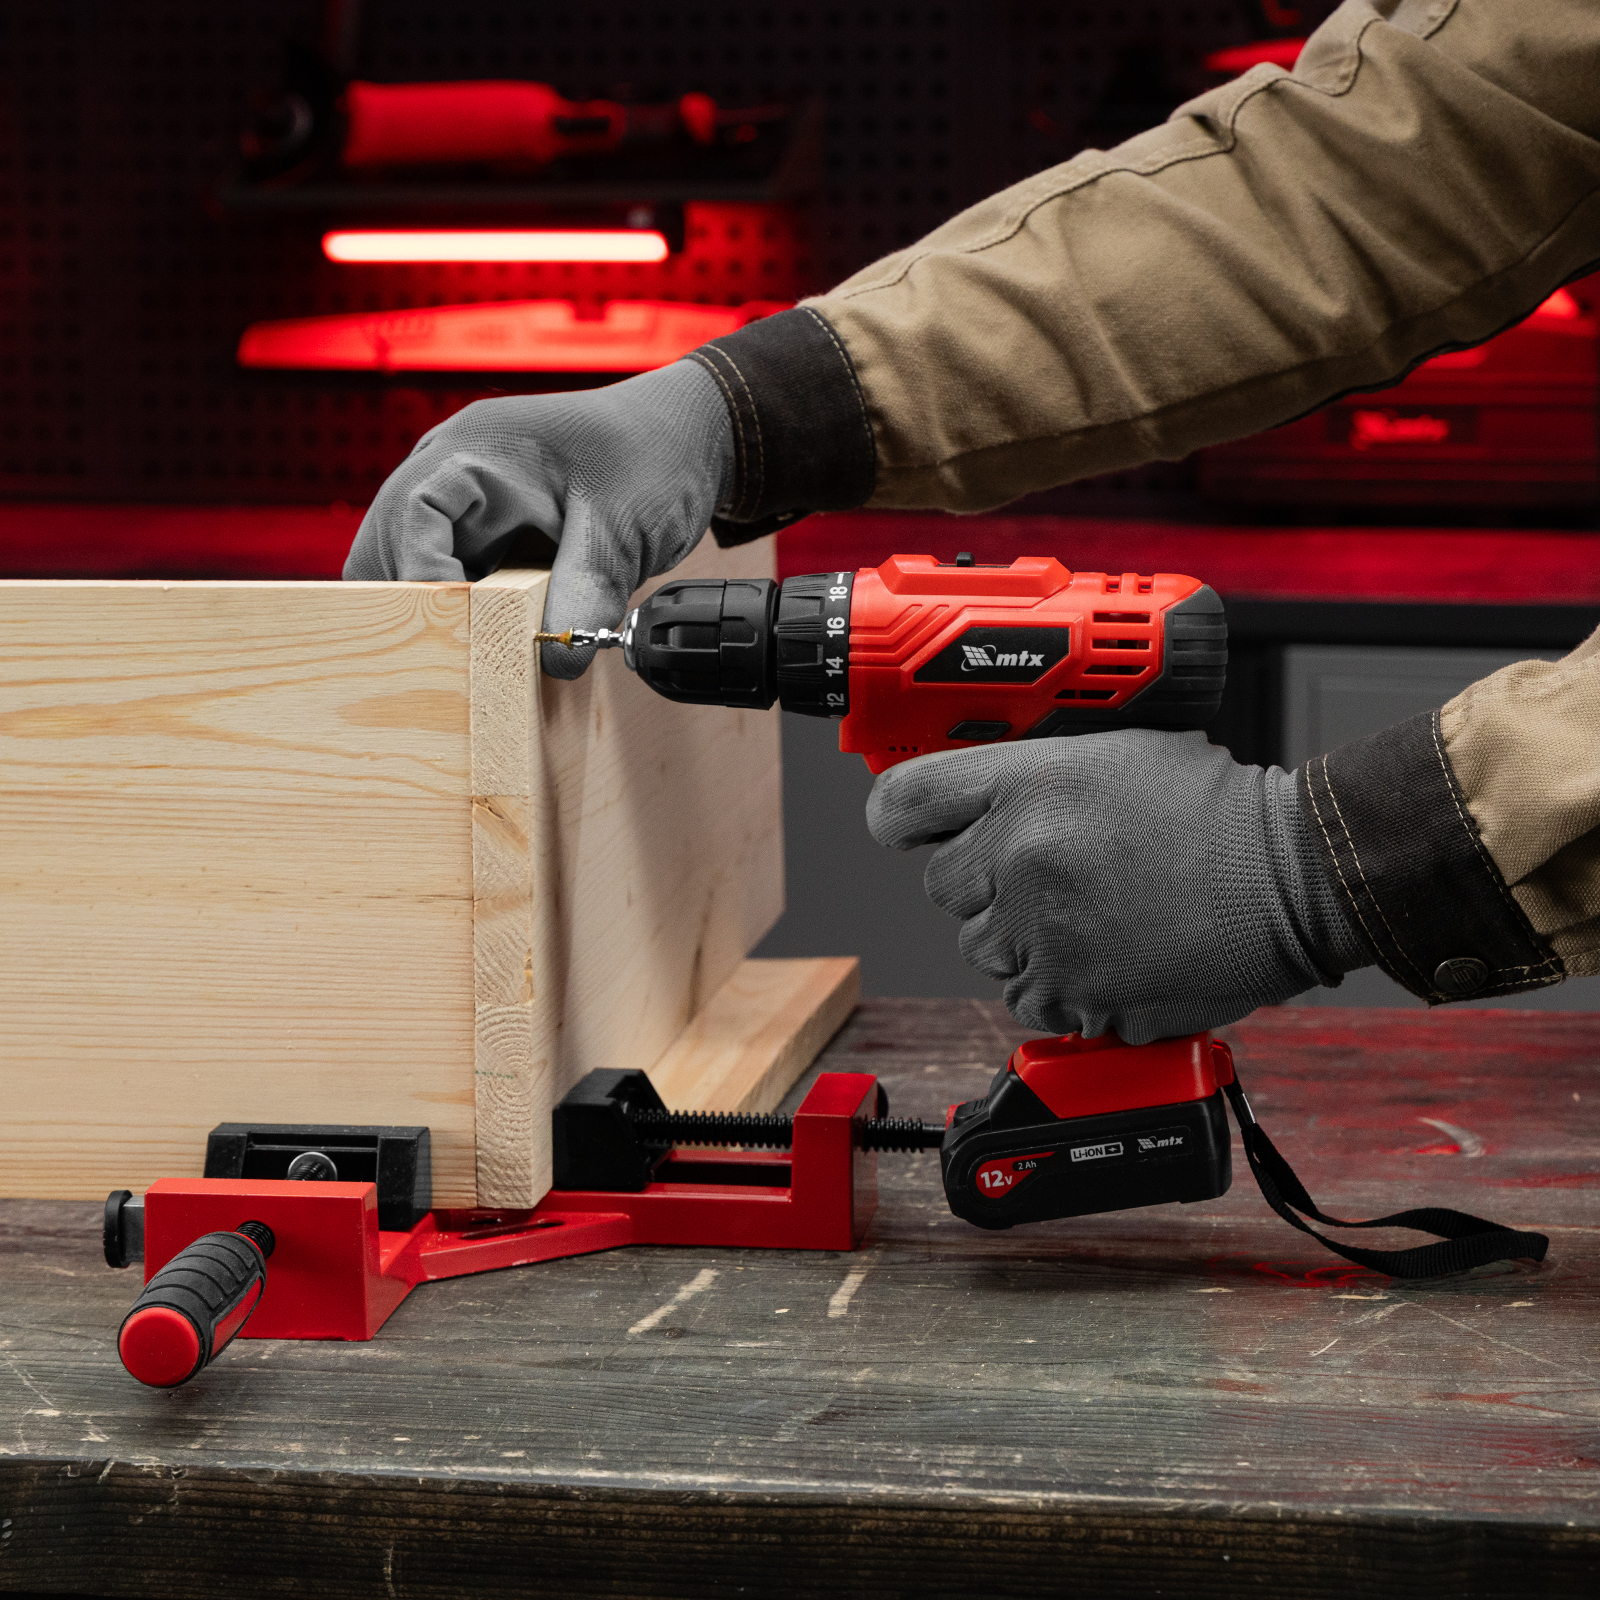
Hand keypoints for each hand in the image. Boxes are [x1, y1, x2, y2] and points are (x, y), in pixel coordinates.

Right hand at [343, 360, 733, 678]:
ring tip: (466, 666)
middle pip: (389, 548)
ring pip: (414, 575)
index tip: (449, 626)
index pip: (413, 513)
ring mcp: (467, 511)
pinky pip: (456, 589)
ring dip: (435, 619)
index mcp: (474, 450)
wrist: (689, 441)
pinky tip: (488, 657)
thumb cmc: (654, 452)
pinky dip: (465, 623)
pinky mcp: (488, 544)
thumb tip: (556, 659)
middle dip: (407, 606)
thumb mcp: (626, 523)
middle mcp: (453, 476)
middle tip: (443, 663)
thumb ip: (590, 588)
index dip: (421, 572)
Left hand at [865, 730, 1370, 1043]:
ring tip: (1089, 914)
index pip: (906, 800)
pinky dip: (1056, 986)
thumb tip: (972, 803)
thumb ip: (1028, 779)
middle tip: (1046, 874)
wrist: (1292, 876)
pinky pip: (1026, 999)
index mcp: (1029, 785)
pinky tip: (1104, 954)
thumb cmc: (1216, 814)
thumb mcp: (1110, 756)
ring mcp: (1044, 933)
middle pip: (942, 884)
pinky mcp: (1073, 994)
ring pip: (981, 948)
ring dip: (1021, 938)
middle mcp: (1022, 857)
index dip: (898, 818)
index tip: (905, 829)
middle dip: (984, 882)